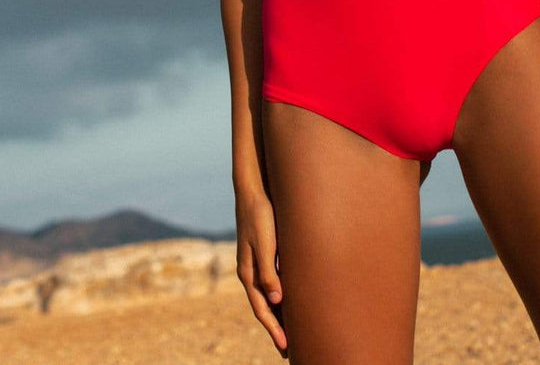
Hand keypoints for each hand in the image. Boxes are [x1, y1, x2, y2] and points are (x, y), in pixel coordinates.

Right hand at [234, 188, 287, 356]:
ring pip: (268, 296)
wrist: (253, 190)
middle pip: (264, 306)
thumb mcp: (266, 243)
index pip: (262, 308)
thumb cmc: (260, 215)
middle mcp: (250, 271)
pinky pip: (271, 282)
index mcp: (248, 272)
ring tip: (291, 331)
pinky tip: (290, 300)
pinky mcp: (263, 253)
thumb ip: (269, 271)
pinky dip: (280, 297)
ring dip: (278, 314)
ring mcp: (255, 263)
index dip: (274, 328)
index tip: (286, 348)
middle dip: (276, 328)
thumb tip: (277, 299)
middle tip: (289, 350)